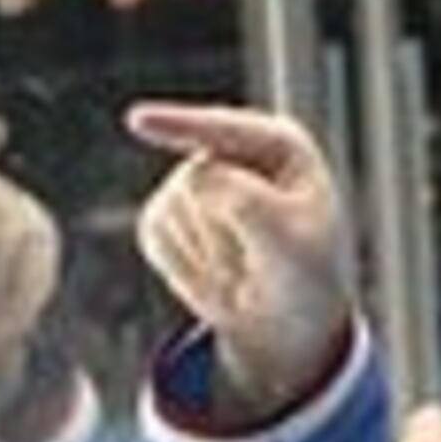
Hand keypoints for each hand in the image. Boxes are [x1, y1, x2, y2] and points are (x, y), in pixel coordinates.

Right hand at [127, 103, 356, 421]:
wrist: (289, 321)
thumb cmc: (304, 275)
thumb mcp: (290, 245)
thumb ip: (248, 206)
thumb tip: (193, 177)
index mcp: (280, 146)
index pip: (224, 130)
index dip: (179, 124)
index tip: (137, 120)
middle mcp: (234, 153)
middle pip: (195, 183)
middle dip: (222, 237)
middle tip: (259, 268)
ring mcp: (197, 179)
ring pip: (170, 210)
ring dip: (206, 258)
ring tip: (244, 274)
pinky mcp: (167, 213)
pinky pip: (153, 235)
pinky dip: (182, 269)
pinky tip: (216, 279)